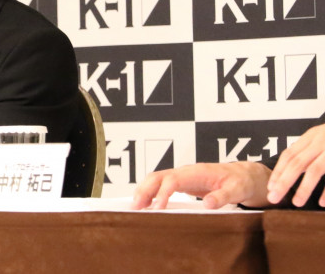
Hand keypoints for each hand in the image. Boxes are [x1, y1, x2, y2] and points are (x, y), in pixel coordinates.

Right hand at [131, 161, 271, 209]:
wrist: (245, 176)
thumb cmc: (241, 181)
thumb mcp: (237, 189)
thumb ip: (223, 196)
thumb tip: (208, 204)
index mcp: (196, 172)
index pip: (172, 180)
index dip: (162, 193)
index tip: (157, 208)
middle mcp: (185, 172)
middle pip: (157, 177)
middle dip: (144, 190)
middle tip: (135, 207)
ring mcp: (182, 178)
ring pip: (155, 180)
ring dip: (144, 191)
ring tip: (135, 207)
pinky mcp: (182, 184)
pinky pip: (161, 186)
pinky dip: (150, 194)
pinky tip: (146, 205)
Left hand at [267, 124, 324, 206]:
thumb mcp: (322, 138)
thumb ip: (309, 150)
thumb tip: (287, 171)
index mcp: (312, 136)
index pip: (289, 154)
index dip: (278, 171)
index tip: (271, 186)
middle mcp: (322, 141)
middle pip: (297, 163)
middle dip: (283, 182)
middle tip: (274, 198)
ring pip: (315, 170)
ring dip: (304, 188)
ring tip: (297, 203)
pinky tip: (322, 203)